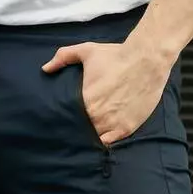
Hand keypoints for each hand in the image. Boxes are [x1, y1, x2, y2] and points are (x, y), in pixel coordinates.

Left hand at [42, 36, 176, 145]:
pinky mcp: (127, 128)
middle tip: (77, 125)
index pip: (69, 119)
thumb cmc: (117, 55)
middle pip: (81, 130)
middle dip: (78, 127)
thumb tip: (45, 69)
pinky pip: (111, 142)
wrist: (147, 60)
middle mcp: (97, 117)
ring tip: (90, 129)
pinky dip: (106, 140)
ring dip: (92, 134)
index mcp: (84, 102)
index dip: (66, 119)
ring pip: (95, 138)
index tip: (65, 118)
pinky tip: (104, 134)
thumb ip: (63, 57)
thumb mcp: (87, 51)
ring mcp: (113, 125)